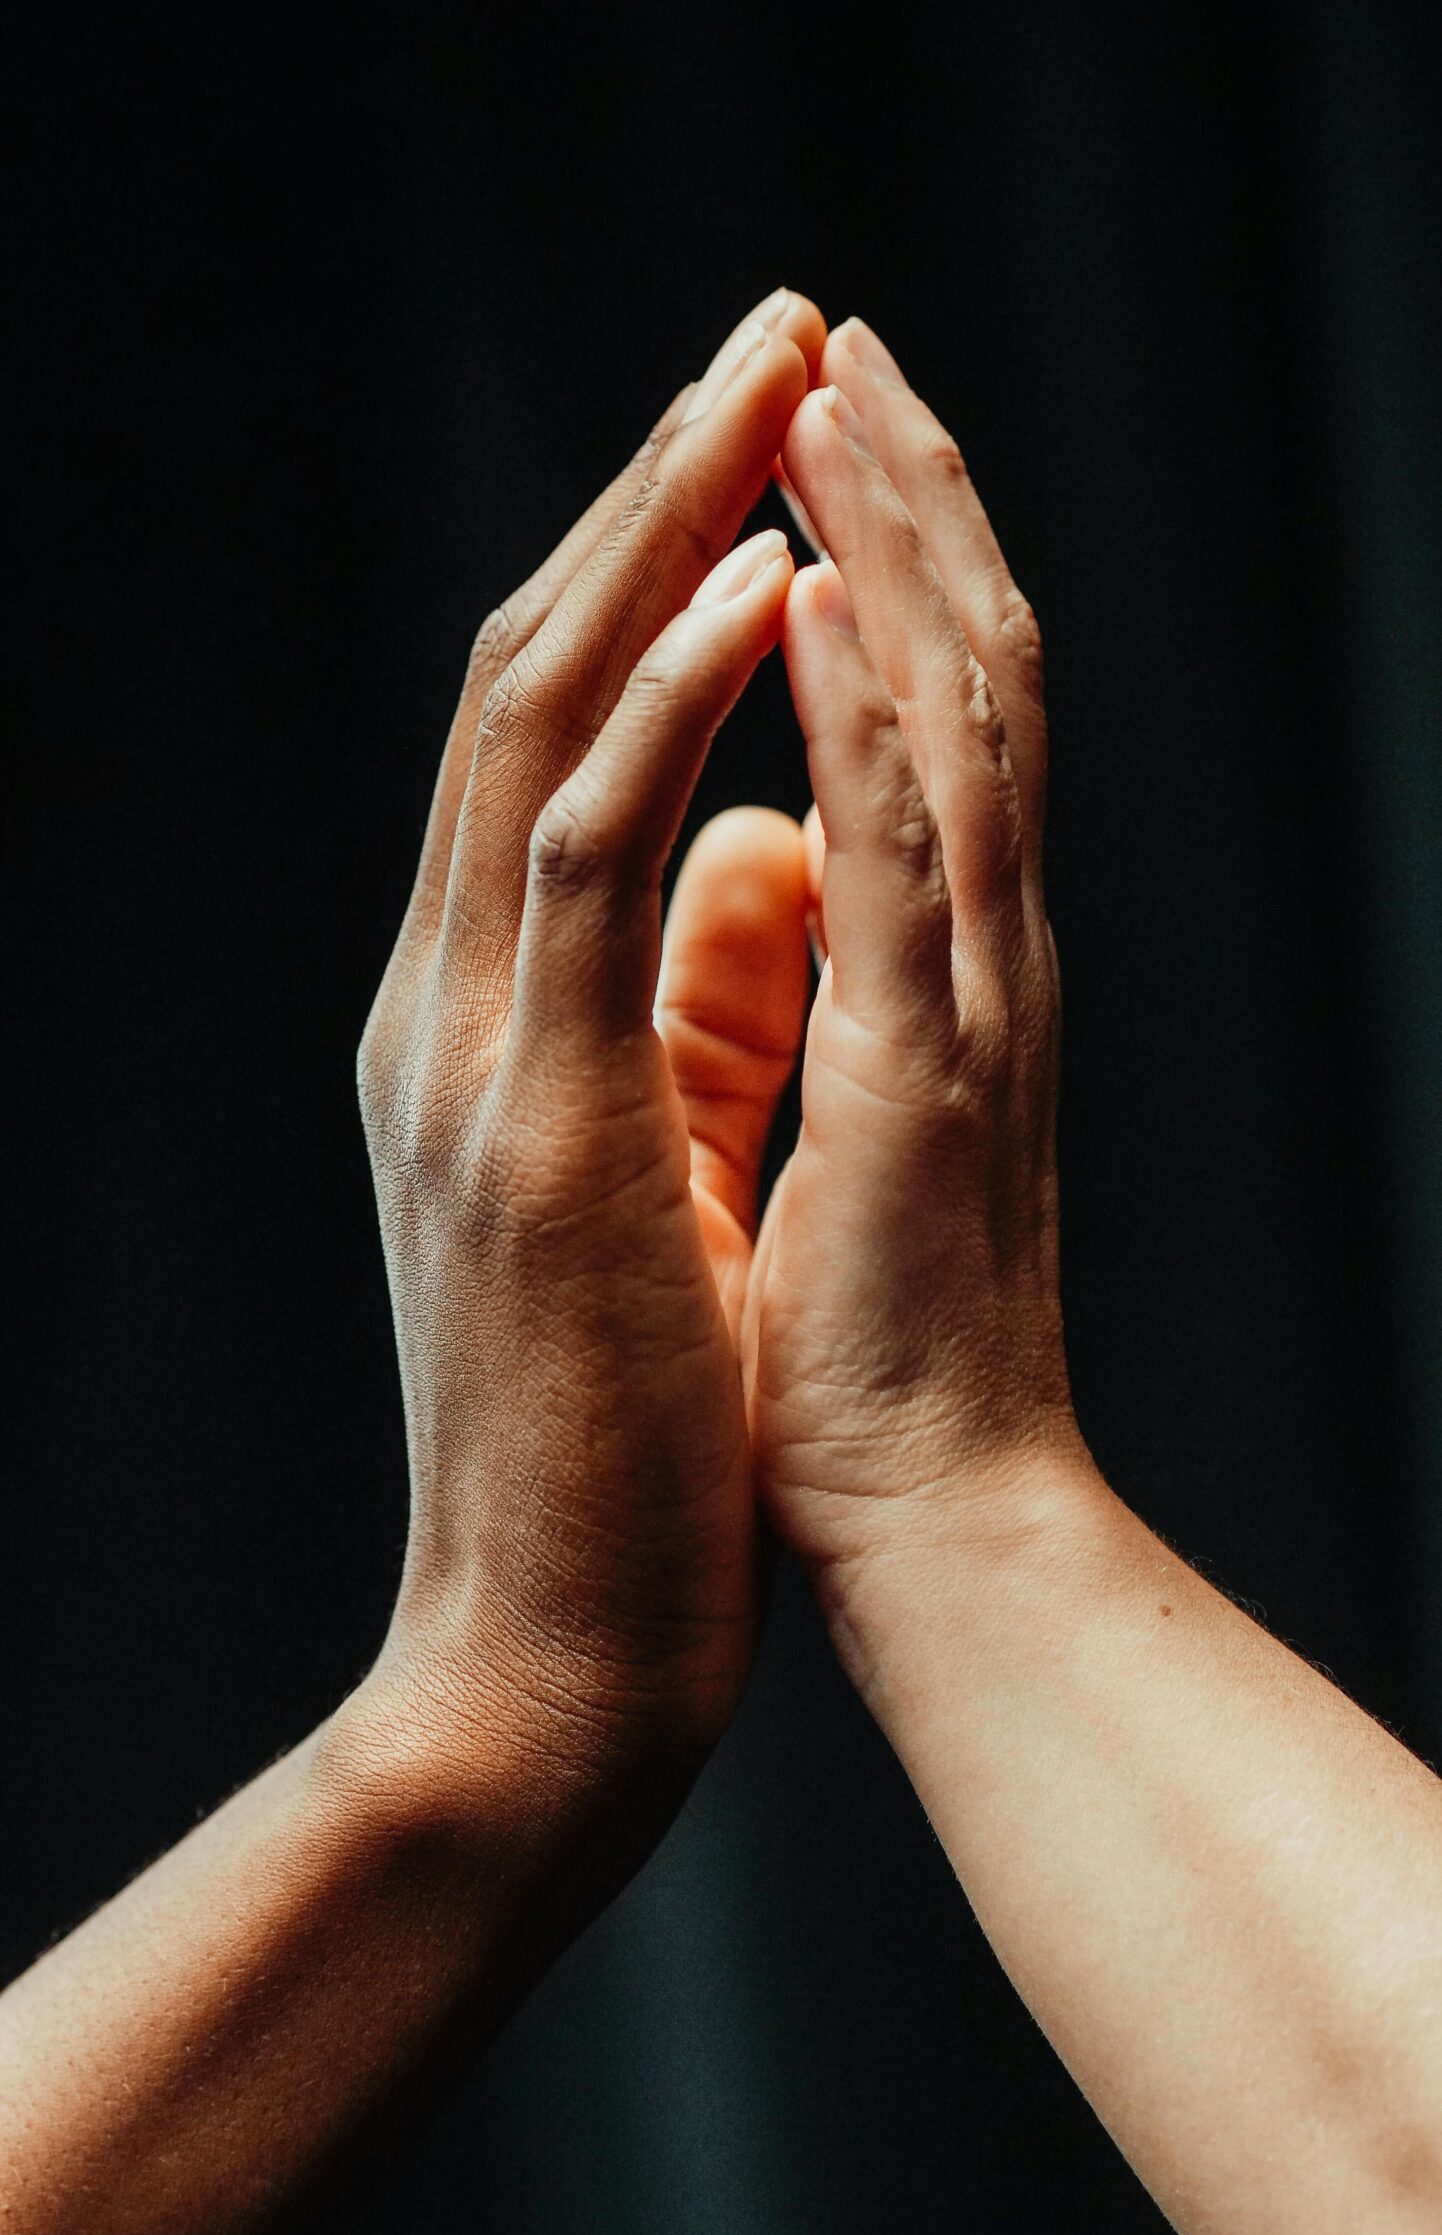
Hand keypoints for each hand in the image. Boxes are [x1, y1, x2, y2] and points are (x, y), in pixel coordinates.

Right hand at [346, 290, 822, 1875]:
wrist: (545, 1660)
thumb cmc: (628, 1441)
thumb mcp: (655, 1177)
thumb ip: (692, 1005)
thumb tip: (772, 843)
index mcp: (478, 1025)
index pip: (537, 738)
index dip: (641, 569)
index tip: (755, 440)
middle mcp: (441, 1010)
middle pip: (519, 676)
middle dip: (649, 486)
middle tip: (766, 327)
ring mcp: (466, 1063)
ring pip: (530, 725)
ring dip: (653, 537)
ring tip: (766, 384)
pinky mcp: (532, 1132)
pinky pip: (584, 864)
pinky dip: (667, 710)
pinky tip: (754, 586)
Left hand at [664, 319, 1089, 1631]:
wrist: (942, 1533)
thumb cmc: (868, 1352)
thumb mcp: (828, 1123)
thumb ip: (806, 977)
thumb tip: (755, 853)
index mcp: (948, 970)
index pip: (929, 718)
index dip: (885, 557)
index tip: (804, 430)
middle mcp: (986, 961)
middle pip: (961, 670)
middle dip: (895, 491)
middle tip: (823, 339)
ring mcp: (971, 1013)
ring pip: (951, 725)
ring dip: (885, 544)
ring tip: (814, 394)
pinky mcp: (926, 1086)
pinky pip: (896, 866)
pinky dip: (853, 716)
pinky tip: (800, 591)